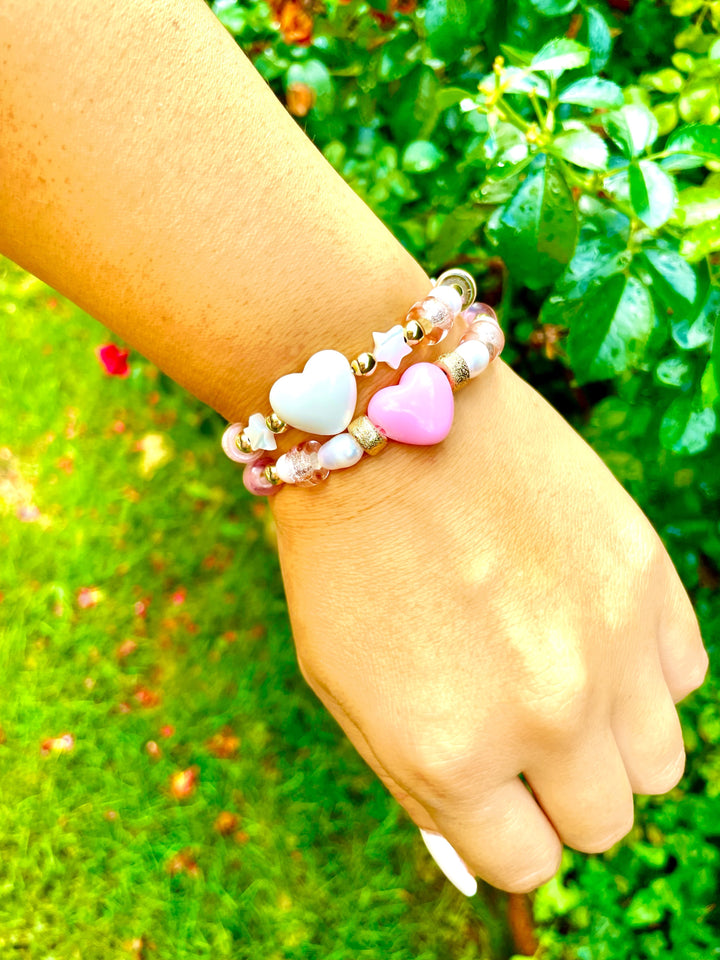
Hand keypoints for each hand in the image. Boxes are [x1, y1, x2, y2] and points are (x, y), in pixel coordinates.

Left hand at [270, 358, 707, 892]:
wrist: (383, 418)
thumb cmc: (345, 556)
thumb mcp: (347, 690)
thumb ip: (423, 782)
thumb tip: (488, 844)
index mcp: (450, 756)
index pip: (523, 863)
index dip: (508, 829)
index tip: (498, 791)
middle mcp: (542, 717)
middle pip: (604, 822)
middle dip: (563, 791)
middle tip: (527, 730)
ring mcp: (607, 645)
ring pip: (660, 762)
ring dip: (614, 738)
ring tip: (563, 676)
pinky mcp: (645, 577)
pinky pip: (683, 675)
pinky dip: (643, 668)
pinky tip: (586, 621)